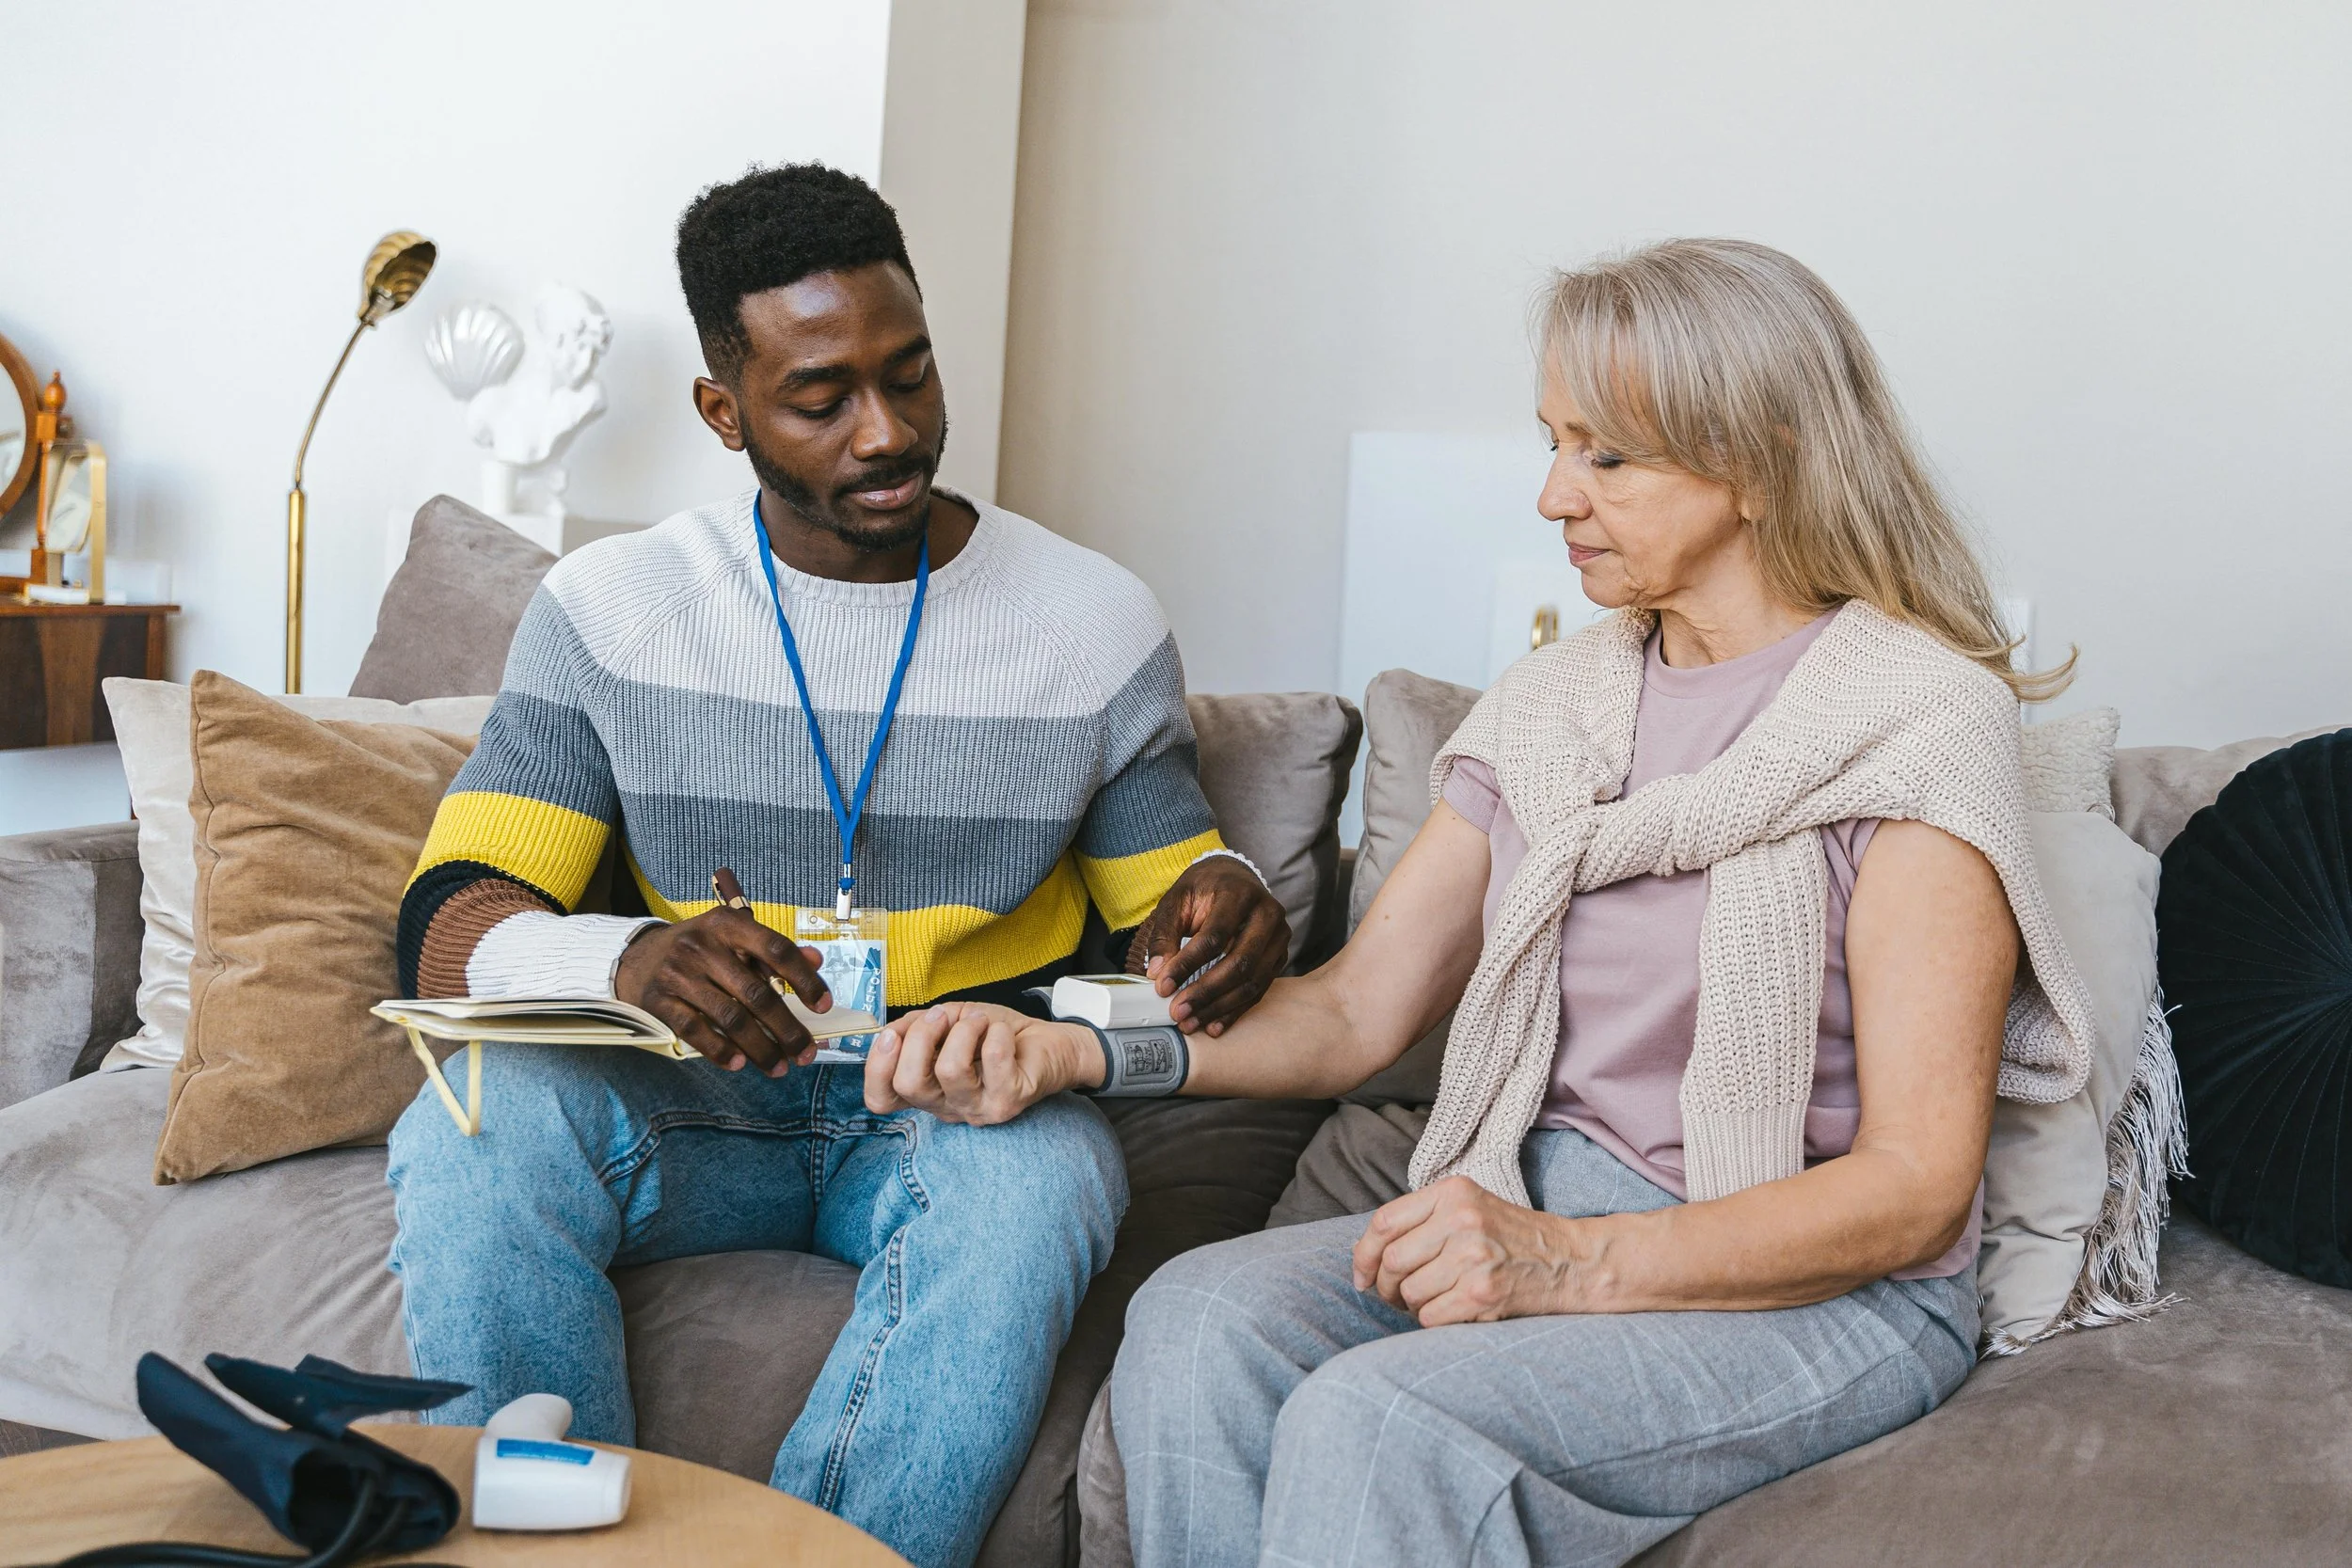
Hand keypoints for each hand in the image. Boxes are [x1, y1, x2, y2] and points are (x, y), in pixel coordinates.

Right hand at [615, 906, 830, 1076]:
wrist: (637, 957)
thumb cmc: (699, 949)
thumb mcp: (733, 939)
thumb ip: (773, 951)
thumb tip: (816, 959)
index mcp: (728, 924)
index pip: (776, 950)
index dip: (804, 979)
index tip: (824, 1006)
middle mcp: (703, 946)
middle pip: (756, 993)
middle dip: (786, 1028)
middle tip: (805, 1053)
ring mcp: (679, 973)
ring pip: (730, 1017)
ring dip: (760, 1047)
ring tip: (779, 1067)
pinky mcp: (659, 1000)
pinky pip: (696, 1030)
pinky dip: (720, 1050)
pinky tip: (740, 1063)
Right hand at [863, 1001, 1101, 1124]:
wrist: (1049, 1043)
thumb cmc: (994, 1034)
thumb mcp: (948, 1023)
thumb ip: (915, 1027)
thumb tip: (890, 1030)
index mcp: (927, 1091)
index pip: (881, 1100)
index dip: (877, 1067)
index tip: (893, 1035)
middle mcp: (948, 1107)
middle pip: (909, 1084)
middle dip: (921, 1036)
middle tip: (944, 1016)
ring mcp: (978, 1109)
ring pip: (950, 1070)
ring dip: (964, 1030)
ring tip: (980, 1021)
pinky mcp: (1009, 1102)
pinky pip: (993, 1058)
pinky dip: (996, 1033)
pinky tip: (1003, 1033)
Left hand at [1127, 855, 1287, 1034]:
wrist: (1234, 879)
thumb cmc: (1204, 889)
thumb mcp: (1177, 900)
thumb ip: (1165, 934)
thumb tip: (1157, 972)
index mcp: (1239, 893)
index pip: (1215, 935)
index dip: (1187, 964)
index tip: (1162, 986)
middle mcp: (1267, 913)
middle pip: (1240, 962)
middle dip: (1206, 992)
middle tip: (1178, 1012)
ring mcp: (1279, 936)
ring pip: (1253, 981)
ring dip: (1220, 1007)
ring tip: (1191, 1022)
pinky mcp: (1280, 956)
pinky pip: (1260, 989)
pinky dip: (1235, 1010)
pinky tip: (1214, 1025)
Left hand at [1351, 1176, 1584, 1325]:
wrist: (1570, 1261)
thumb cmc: (1511, 1237)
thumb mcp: (1469, 1208)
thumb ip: (1422, 1221)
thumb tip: (1366, 1258)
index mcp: (1452, 1193)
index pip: (1384, 1223)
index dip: (1363, 1254)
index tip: (1362, 1275)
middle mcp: (1461, 1219)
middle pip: (1392, 1261)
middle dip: (1385, 1287)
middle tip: (1395, 1297)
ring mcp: (1474, 1256)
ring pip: (1410, 1293)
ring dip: (1412, 1307)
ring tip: (1432, 1301)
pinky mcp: (1484, 1292)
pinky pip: (1431, 1316)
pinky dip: (1432, 1320)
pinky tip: (1451, 1311)